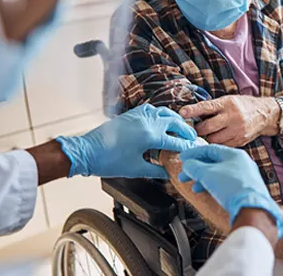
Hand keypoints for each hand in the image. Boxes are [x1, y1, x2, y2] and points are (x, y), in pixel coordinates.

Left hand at [55, 104, 198, 178]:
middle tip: (192, 139)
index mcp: (149, 135)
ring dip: (175, 120)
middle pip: (174, 122)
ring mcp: (138, 116)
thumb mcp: (136, 170)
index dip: (187, 146)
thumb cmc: (108, 161)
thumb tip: (169, 173)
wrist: (87, 151)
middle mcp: (146, 122)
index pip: (176, 140)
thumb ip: (156, 170)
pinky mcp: (130, 115)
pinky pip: (152, 110)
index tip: (195, 150)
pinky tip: (161, 122)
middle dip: (186, 131)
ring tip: (181, 130)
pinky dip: (161, 114)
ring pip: (164, 113)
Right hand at [177, 144, 282, 238]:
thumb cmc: (232, 187)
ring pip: (219, 174)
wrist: (251, 208)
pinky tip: (206, 191)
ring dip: (204, 178)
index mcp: (234, 154)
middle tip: (184, 175)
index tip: (182, 158)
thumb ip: (195, 167)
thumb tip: (188, 165)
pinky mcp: (245, 189)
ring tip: (193, 186)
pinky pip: (226, 183)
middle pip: (214, 162)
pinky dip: (213, 185)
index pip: (210, 149)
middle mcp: (242, 163)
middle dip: (197, 169)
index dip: (194, 153)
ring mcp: (245, 177)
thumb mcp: (207, 174)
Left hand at [179, 96, 279, 146]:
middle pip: (208, 127)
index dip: (193, 110)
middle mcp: (233, 117)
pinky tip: (217, 139)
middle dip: (198, 129)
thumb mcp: (228, 100)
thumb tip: (191, 114)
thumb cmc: (242, 106)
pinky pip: (222, 146)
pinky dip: (216, 144)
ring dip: (207, 138)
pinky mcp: (240, 141)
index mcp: (228, 103)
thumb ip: (212, 107)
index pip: (206, 107)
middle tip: (195, 129)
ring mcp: (237, 130)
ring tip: (207, 134)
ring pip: (213, 139)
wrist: (264, 114)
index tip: (181, 113)